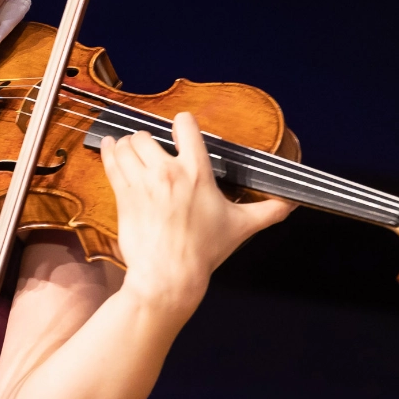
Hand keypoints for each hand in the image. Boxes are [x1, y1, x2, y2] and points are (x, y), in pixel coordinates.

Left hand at [100, 111, 292, 317]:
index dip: (182, 123)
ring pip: (127, 146)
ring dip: (127, 145)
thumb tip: (289, 205)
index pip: (186, 126)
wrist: (169, 275)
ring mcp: (143, 182)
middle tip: (151, 151)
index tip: (180, 128)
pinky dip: (109, 151)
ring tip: (129, 150)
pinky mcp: (124, 195)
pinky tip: (110, 147)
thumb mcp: (240, 227)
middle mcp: (168, 172)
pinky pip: (112, 162)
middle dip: (148, 140)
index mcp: (196, 173)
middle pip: (146, 136)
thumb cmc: (204, 251)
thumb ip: (266, 211)